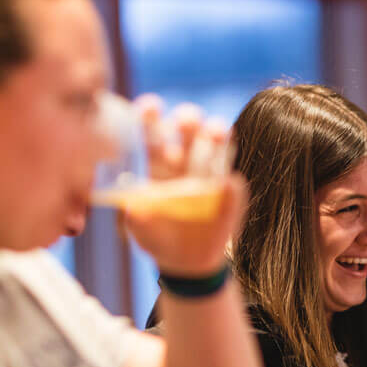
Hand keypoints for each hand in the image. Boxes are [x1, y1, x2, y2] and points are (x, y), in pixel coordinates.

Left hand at [124, 98, 244, 275]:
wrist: (187, 261)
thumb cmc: (157, 237)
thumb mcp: (140, 229)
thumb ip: (136, 217)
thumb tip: (133, 208)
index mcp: (158, 163)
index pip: (154, 132)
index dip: (150, 117)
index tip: (150, 106)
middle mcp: (185, 160)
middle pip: (188, 128)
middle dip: (188, 118)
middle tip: (186, 121)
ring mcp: (211, 172)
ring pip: (217, 141)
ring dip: (216, 131)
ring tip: (215, 133)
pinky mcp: (230, 191)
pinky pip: (233, 178)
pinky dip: (229, 177)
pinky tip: (225, 181)